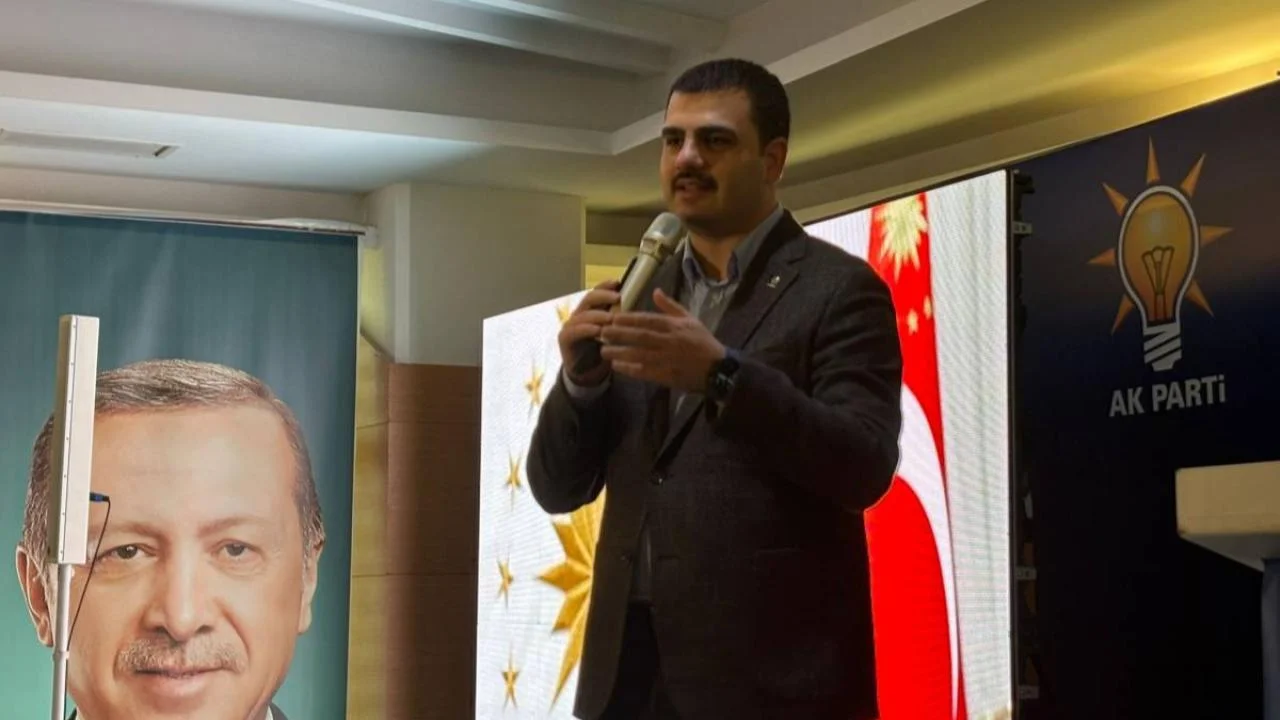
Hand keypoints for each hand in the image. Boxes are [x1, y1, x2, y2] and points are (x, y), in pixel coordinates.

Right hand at [558, 280, 619, 386]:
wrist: (586, 371)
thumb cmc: (601, 348)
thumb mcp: (612, 331)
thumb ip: (618, 318)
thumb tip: (637, 303)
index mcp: (591, 309)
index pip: (597, 292)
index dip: (605, 286)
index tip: (618, 282)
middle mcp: (579, 314)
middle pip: (589, 298)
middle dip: (603, 296)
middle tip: (618, 297)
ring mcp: (570, 325)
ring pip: (583, 315)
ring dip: (598, 315)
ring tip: (611, 317)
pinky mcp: (565, 338)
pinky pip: (575, 331)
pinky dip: (587, 329)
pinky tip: (598, 330)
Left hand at [600, 288, 725, 391]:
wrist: (718, 368)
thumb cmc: (703, 342)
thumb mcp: (690, 319)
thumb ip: (671, 306)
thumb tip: (655, 291)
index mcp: (675, 326)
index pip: (648, 320)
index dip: (629, 319)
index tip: (613, 317)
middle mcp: (669, 341)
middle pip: (640, 336)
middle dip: (620, 334)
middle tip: (602, 332)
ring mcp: (667, 359)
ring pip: (639, 354)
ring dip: (620, 352)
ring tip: (604, 350)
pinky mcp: (667, 376)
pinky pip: (645, 372)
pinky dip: (630, 369)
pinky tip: (617, 366)